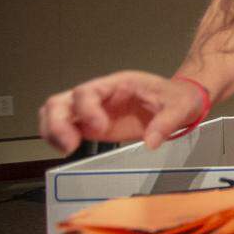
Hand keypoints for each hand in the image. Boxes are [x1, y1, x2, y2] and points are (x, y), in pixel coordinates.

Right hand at [38, 72, 206, 154]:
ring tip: (68, 149)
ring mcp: (93, 110)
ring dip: (53, 131)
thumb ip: (167, 122)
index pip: (87, 91)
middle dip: (58, 123)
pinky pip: (65, 128)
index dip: (88, 110)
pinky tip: (69, 150)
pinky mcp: (92, 126)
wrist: (180, 103)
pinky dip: (58, 139)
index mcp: (118, 84)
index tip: (101, 128)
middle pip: (61, 101)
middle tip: (70, 145)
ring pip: (56, 113)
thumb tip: (151, 142)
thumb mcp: (180, 107)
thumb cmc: (179, 98)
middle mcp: (100, 95)